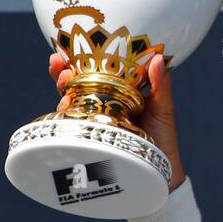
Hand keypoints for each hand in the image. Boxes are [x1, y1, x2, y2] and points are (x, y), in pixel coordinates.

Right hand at [47, 51, 186, 192]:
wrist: (160, 174)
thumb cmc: (164, 140)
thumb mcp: (163, 109)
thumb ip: (160, 86)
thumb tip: (157, 57)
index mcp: (119, 94)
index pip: (97, 71)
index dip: (83, 59)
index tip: (71, 47)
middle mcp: (102, 106)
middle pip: (76, 85)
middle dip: (63, 72)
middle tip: (59, 63)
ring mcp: (94, 122)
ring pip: (70, 102)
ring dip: (62, 90)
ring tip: (64, 82)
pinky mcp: (90, 139)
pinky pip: (73, 124)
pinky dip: (66, 114)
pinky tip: (65, 106)